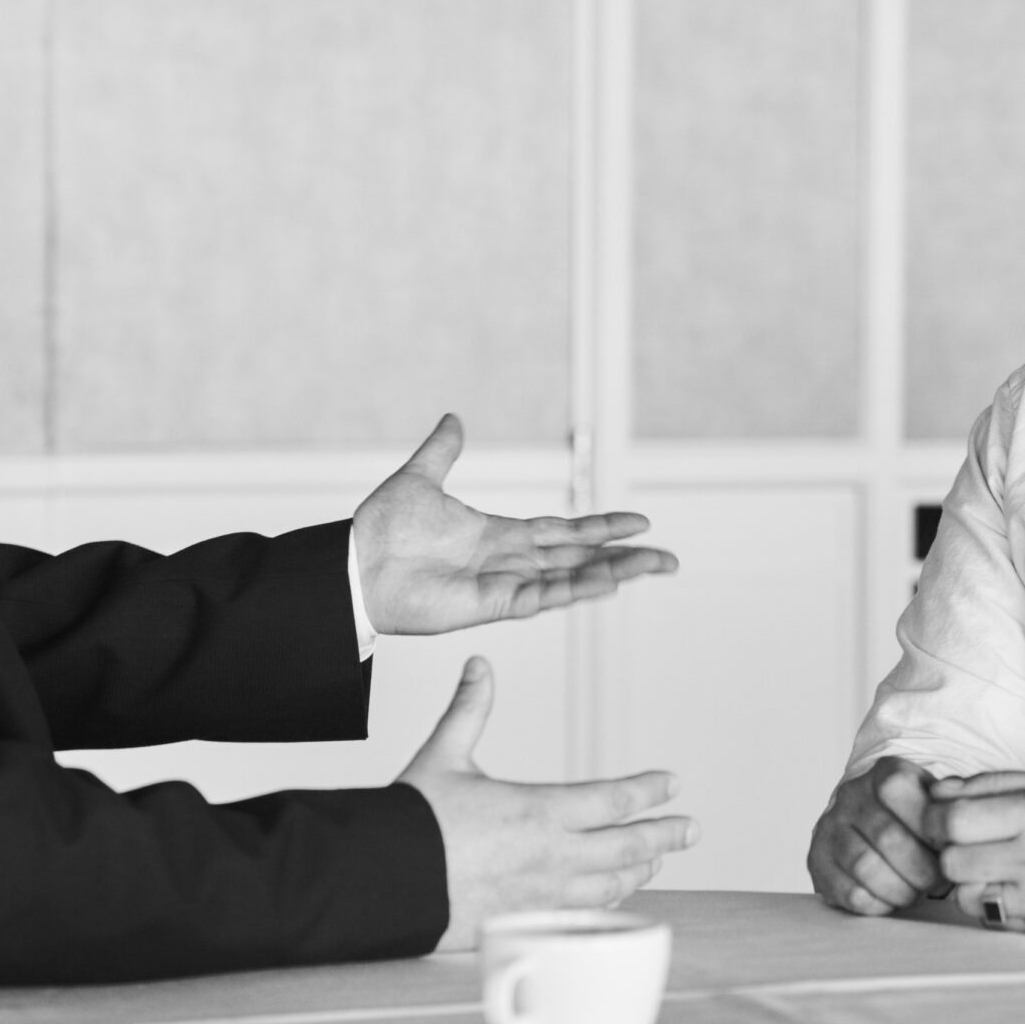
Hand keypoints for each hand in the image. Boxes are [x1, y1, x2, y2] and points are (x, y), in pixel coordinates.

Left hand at [354, 415, 676, 634]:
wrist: (354, 564)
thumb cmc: (381, 530)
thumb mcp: (420, 478)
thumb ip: (443, 451)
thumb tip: (453, 420)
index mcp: (499, 535)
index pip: (564, 532)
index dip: (602, 527)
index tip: (640, 523)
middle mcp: (509, 561)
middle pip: (581, 558)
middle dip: (626, 558)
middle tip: (670, 559)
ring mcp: (504, 584)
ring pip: (572, 578)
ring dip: (614, 573)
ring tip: (654, 567)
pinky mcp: (492, 603)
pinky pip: (543, 595)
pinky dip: (576, 588)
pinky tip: (607, 582)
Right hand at [398, 656, 698, 950]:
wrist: (386, 880)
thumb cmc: (413, 820)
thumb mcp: (444, 755)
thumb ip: (469, 709)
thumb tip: (478, 666)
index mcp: (539, 810)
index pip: (614, 800)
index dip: (648, 791)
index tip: (671, 783)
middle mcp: (552, 856)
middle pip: (628, 847)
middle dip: (666, 835)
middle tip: (691, 829)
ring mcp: (544, 895)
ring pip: (611, 885)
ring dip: (642, 869)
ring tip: (657, 859)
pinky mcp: (527, 923)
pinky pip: (582, 915)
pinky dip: (608, 904)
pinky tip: (613, 901)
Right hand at [807, 757, 945, 915]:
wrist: (873, 825)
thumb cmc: (917, 822)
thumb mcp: (938, 804)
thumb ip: (953, 811)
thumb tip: (964, 830)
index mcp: (886, 773)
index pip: (900, 794)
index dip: (929, 830)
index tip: (947, 851)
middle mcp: (852, 794)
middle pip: (888, 837)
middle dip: (922, 871)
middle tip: (937, 883)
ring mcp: (830, 826)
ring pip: (865, 866)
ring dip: (900, 889)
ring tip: (915, 892)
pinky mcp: (818, 860)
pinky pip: (849, 891)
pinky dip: (878, 903)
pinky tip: (890, 898)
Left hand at [924, 773, 1024, 937]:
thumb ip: (991, 784)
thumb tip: (936, 792)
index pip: (951, 820)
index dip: (933, 820)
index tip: (939, 819)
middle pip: (950, 861)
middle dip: (947, 852)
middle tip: (963, 846)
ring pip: (966, 897)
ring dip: (968, 883)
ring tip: (992, 869)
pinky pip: (994, 920)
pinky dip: (993, 906)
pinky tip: (1016, 890)